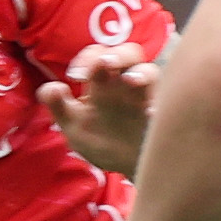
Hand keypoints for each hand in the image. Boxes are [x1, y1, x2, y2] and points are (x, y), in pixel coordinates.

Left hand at [49, 39, 154, 176]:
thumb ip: (58, 106)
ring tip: (130, 81)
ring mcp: (148, 99)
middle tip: (104, 64)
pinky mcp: (163, 118)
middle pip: (130, 53)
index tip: (75, 75)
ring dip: (141, 73)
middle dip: (117, 55)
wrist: (128, 167)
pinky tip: (151, 115)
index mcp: (106, 79)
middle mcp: (129, 82)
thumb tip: (51, 88)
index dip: (88, 57)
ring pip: (151, 72)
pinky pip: (168, 105)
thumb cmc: (102, 139)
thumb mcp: (74, 126)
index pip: (99, 54)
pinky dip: (160, 107)